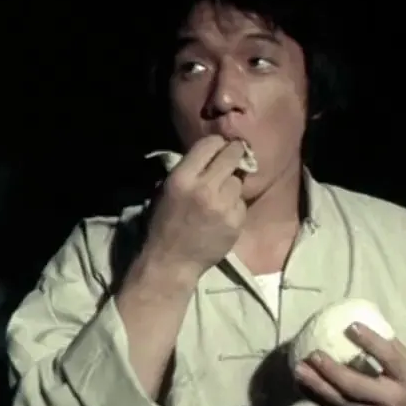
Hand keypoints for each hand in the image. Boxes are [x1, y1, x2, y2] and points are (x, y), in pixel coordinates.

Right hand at [141, 135, 248, 280]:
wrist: (171, 262)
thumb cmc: (163, 224)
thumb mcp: (165, 189)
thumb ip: (188, 168)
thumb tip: (211, 152)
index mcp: (183, 177)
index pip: (211, 143)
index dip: (217, 144)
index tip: (219, 149)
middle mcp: (205, 188)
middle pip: (232, 155)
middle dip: (233, 155)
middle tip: (231, 160)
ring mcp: (223, 206)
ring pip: (238, 181)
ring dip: (232, 185)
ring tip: (220, 197)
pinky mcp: (235, 222)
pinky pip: (242, 203)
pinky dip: (235, 207)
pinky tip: (222, 215)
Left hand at [295, 323, 405, 405]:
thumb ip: (393, 351)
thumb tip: (369, 323)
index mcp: (404, 381)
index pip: (390, 359)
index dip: (371, 342)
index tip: (352, 326)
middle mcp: (386, 399)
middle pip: (356, 386)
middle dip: (333, 371)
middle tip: (313, 354)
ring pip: (338, 401)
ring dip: (316, 385)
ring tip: (299, 368)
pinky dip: (314, 396)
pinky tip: (300, 384)